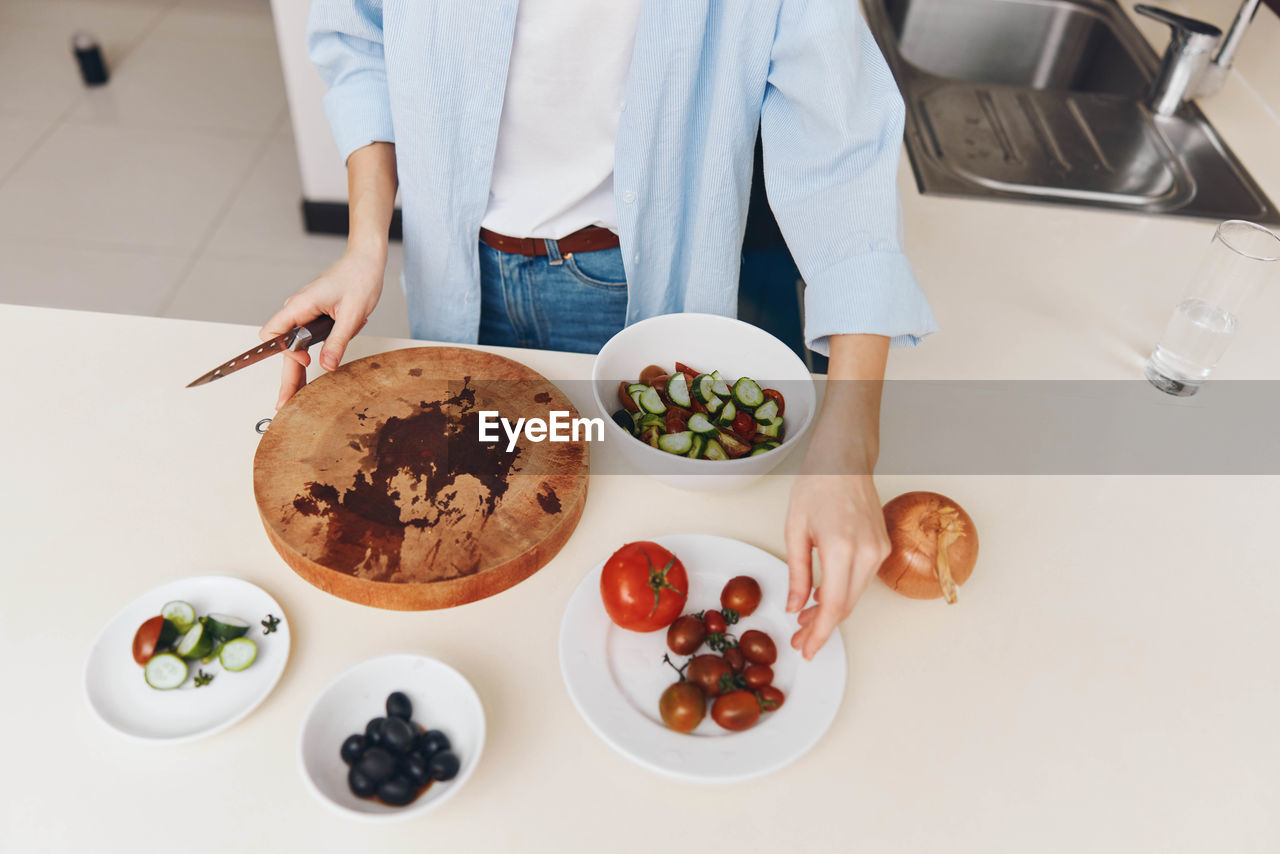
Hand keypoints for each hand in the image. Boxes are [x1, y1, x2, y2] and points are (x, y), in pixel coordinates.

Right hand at [259, 247, 385, 409]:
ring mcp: (304, 314)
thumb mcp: (352, 314)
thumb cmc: (359, 278)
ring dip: (295, 372)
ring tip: (294, 398)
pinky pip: (305, 341)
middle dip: (285, 377)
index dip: (285, 352)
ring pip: (294, 349)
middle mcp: (297, 310)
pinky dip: (308, 359)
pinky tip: (312, 375)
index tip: (305, 362)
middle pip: (283, 350)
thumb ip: (338, 341)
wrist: (366, 261)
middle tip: (284, 404)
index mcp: (300, 305)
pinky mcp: (313, 318)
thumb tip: (326, 366)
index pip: (274, 334)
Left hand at [784, 472, 890, 660]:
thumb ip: (797, 573)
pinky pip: (861, 580)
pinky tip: (822, 597)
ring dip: (832, 612)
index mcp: (841, 547)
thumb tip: (794, 607)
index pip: (832, 605)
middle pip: (846, 606)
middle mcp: (866, 552)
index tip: (807, 649)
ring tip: (805, 621)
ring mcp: (878, 550)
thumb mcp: (795, 530)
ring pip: (855, 595)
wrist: (844, 460)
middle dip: (822, 627)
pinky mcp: (882, 547)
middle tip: (800, 640)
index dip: (819, 632)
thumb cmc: (817, 486)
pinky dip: (843, 593)